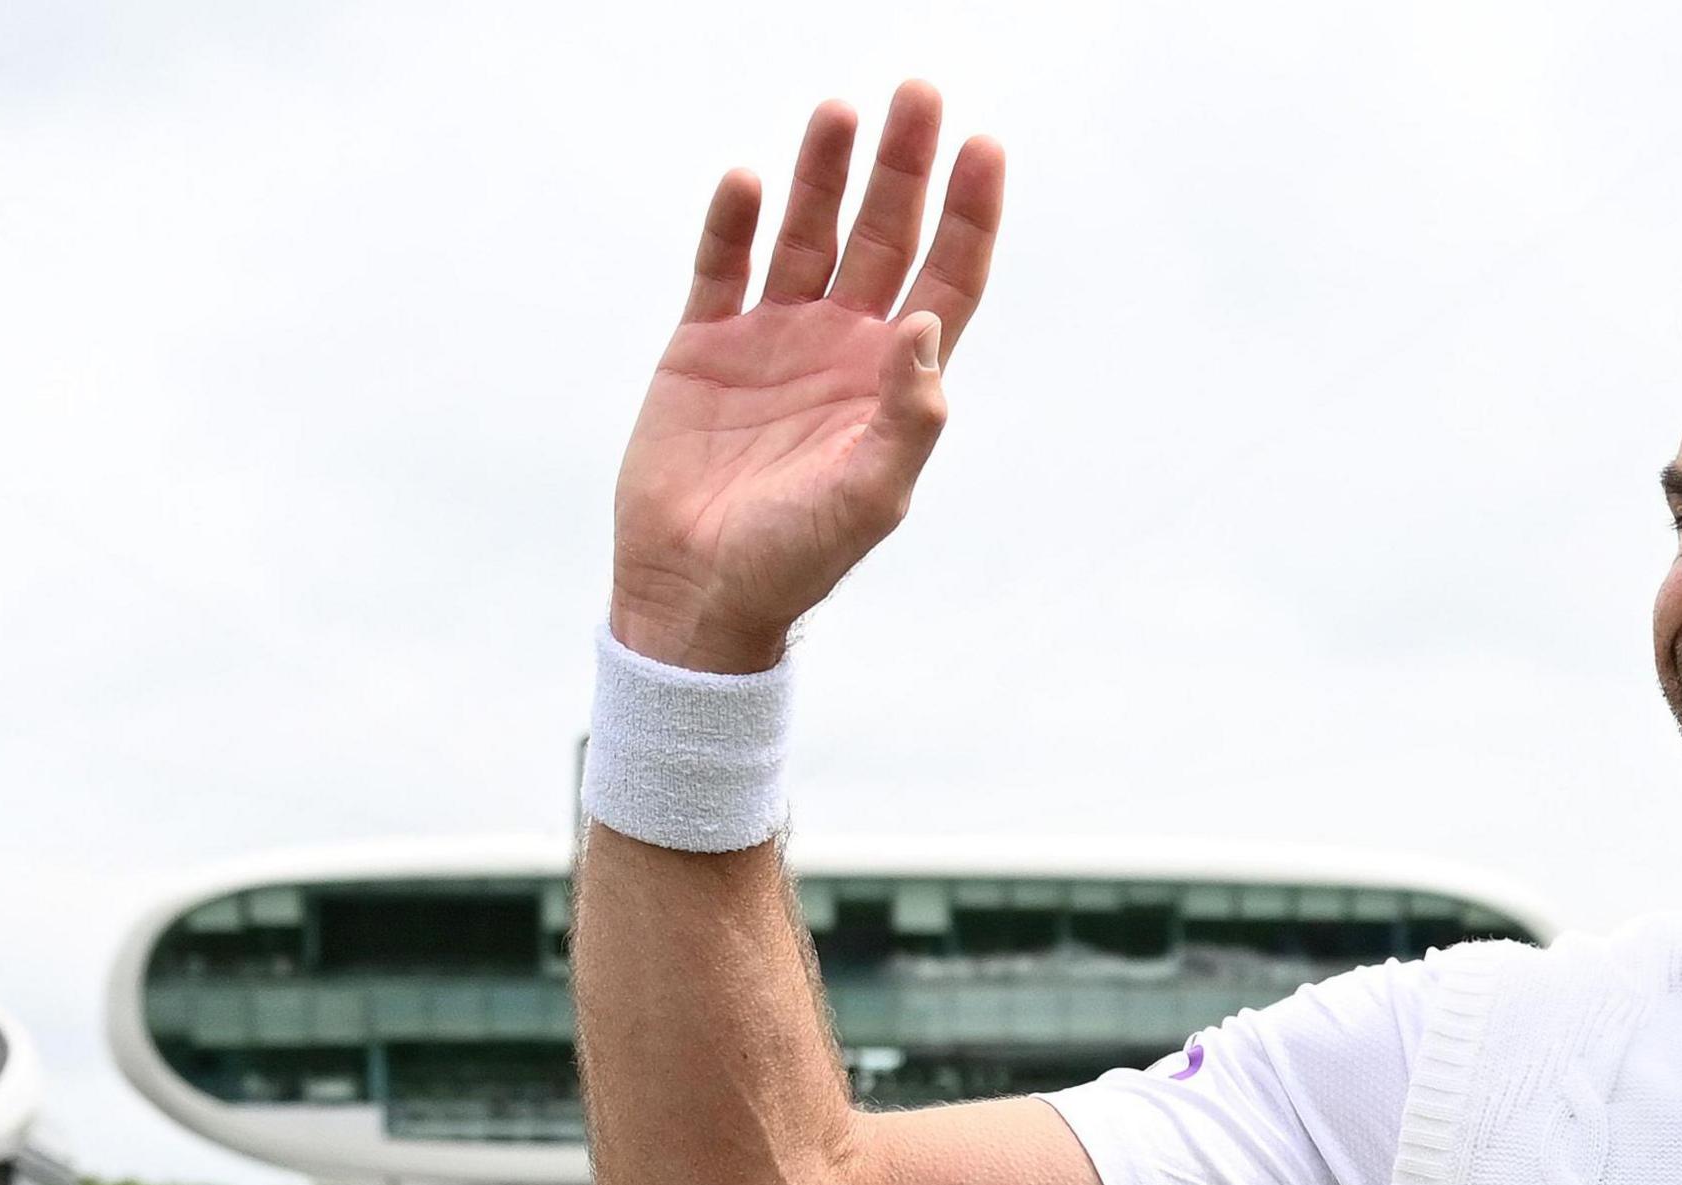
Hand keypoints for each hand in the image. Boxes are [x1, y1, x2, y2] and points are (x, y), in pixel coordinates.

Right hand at [608, 82, 1004, 672]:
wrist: (697, 594)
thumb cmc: (795, 559)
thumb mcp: (870, 498)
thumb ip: (908, 416)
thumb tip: (924, 325)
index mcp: (892, 380)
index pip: (946, 277)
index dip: (970, 215)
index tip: (984, 147)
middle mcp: (840, 345)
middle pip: (883, 234)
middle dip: (902, 166)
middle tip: (917, 93)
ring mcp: (772, 338)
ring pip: (806, 233)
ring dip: (823, 174)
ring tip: (837, 111)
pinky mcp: (704, 345)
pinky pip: (723, 266)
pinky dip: (732, 222)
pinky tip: (746, 180)